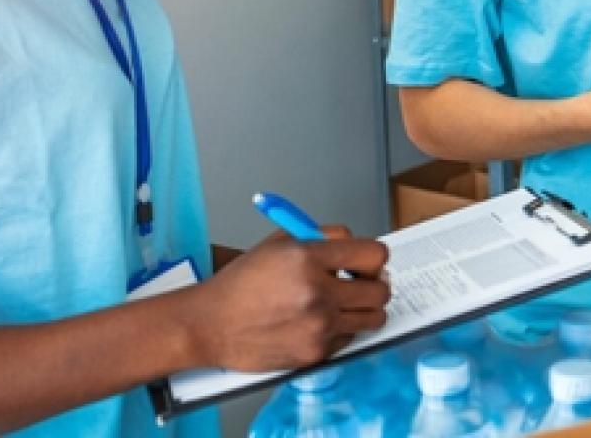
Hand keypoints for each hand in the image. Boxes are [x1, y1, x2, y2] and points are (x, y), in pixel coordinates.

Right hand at [188, 231, 389, 371]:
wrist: (210, 324)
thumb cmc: (241, 283)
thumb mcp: (280, 243)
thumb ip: (324, 237)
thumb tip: (357, 245)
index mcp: (309, 257)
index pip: (375, 255)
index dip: (375, 259)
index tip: (369, 263)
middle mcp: (317, 292)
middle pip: (381, 290)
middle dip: (375, 285)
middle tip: (362, 284)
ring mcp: (318, 326)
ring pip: (373, 318)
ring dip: (365, 310)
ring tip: (346, 304)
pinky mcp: (315, 353)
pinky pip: (349, 339)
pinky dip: (340, 331)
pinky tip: (317, 323)